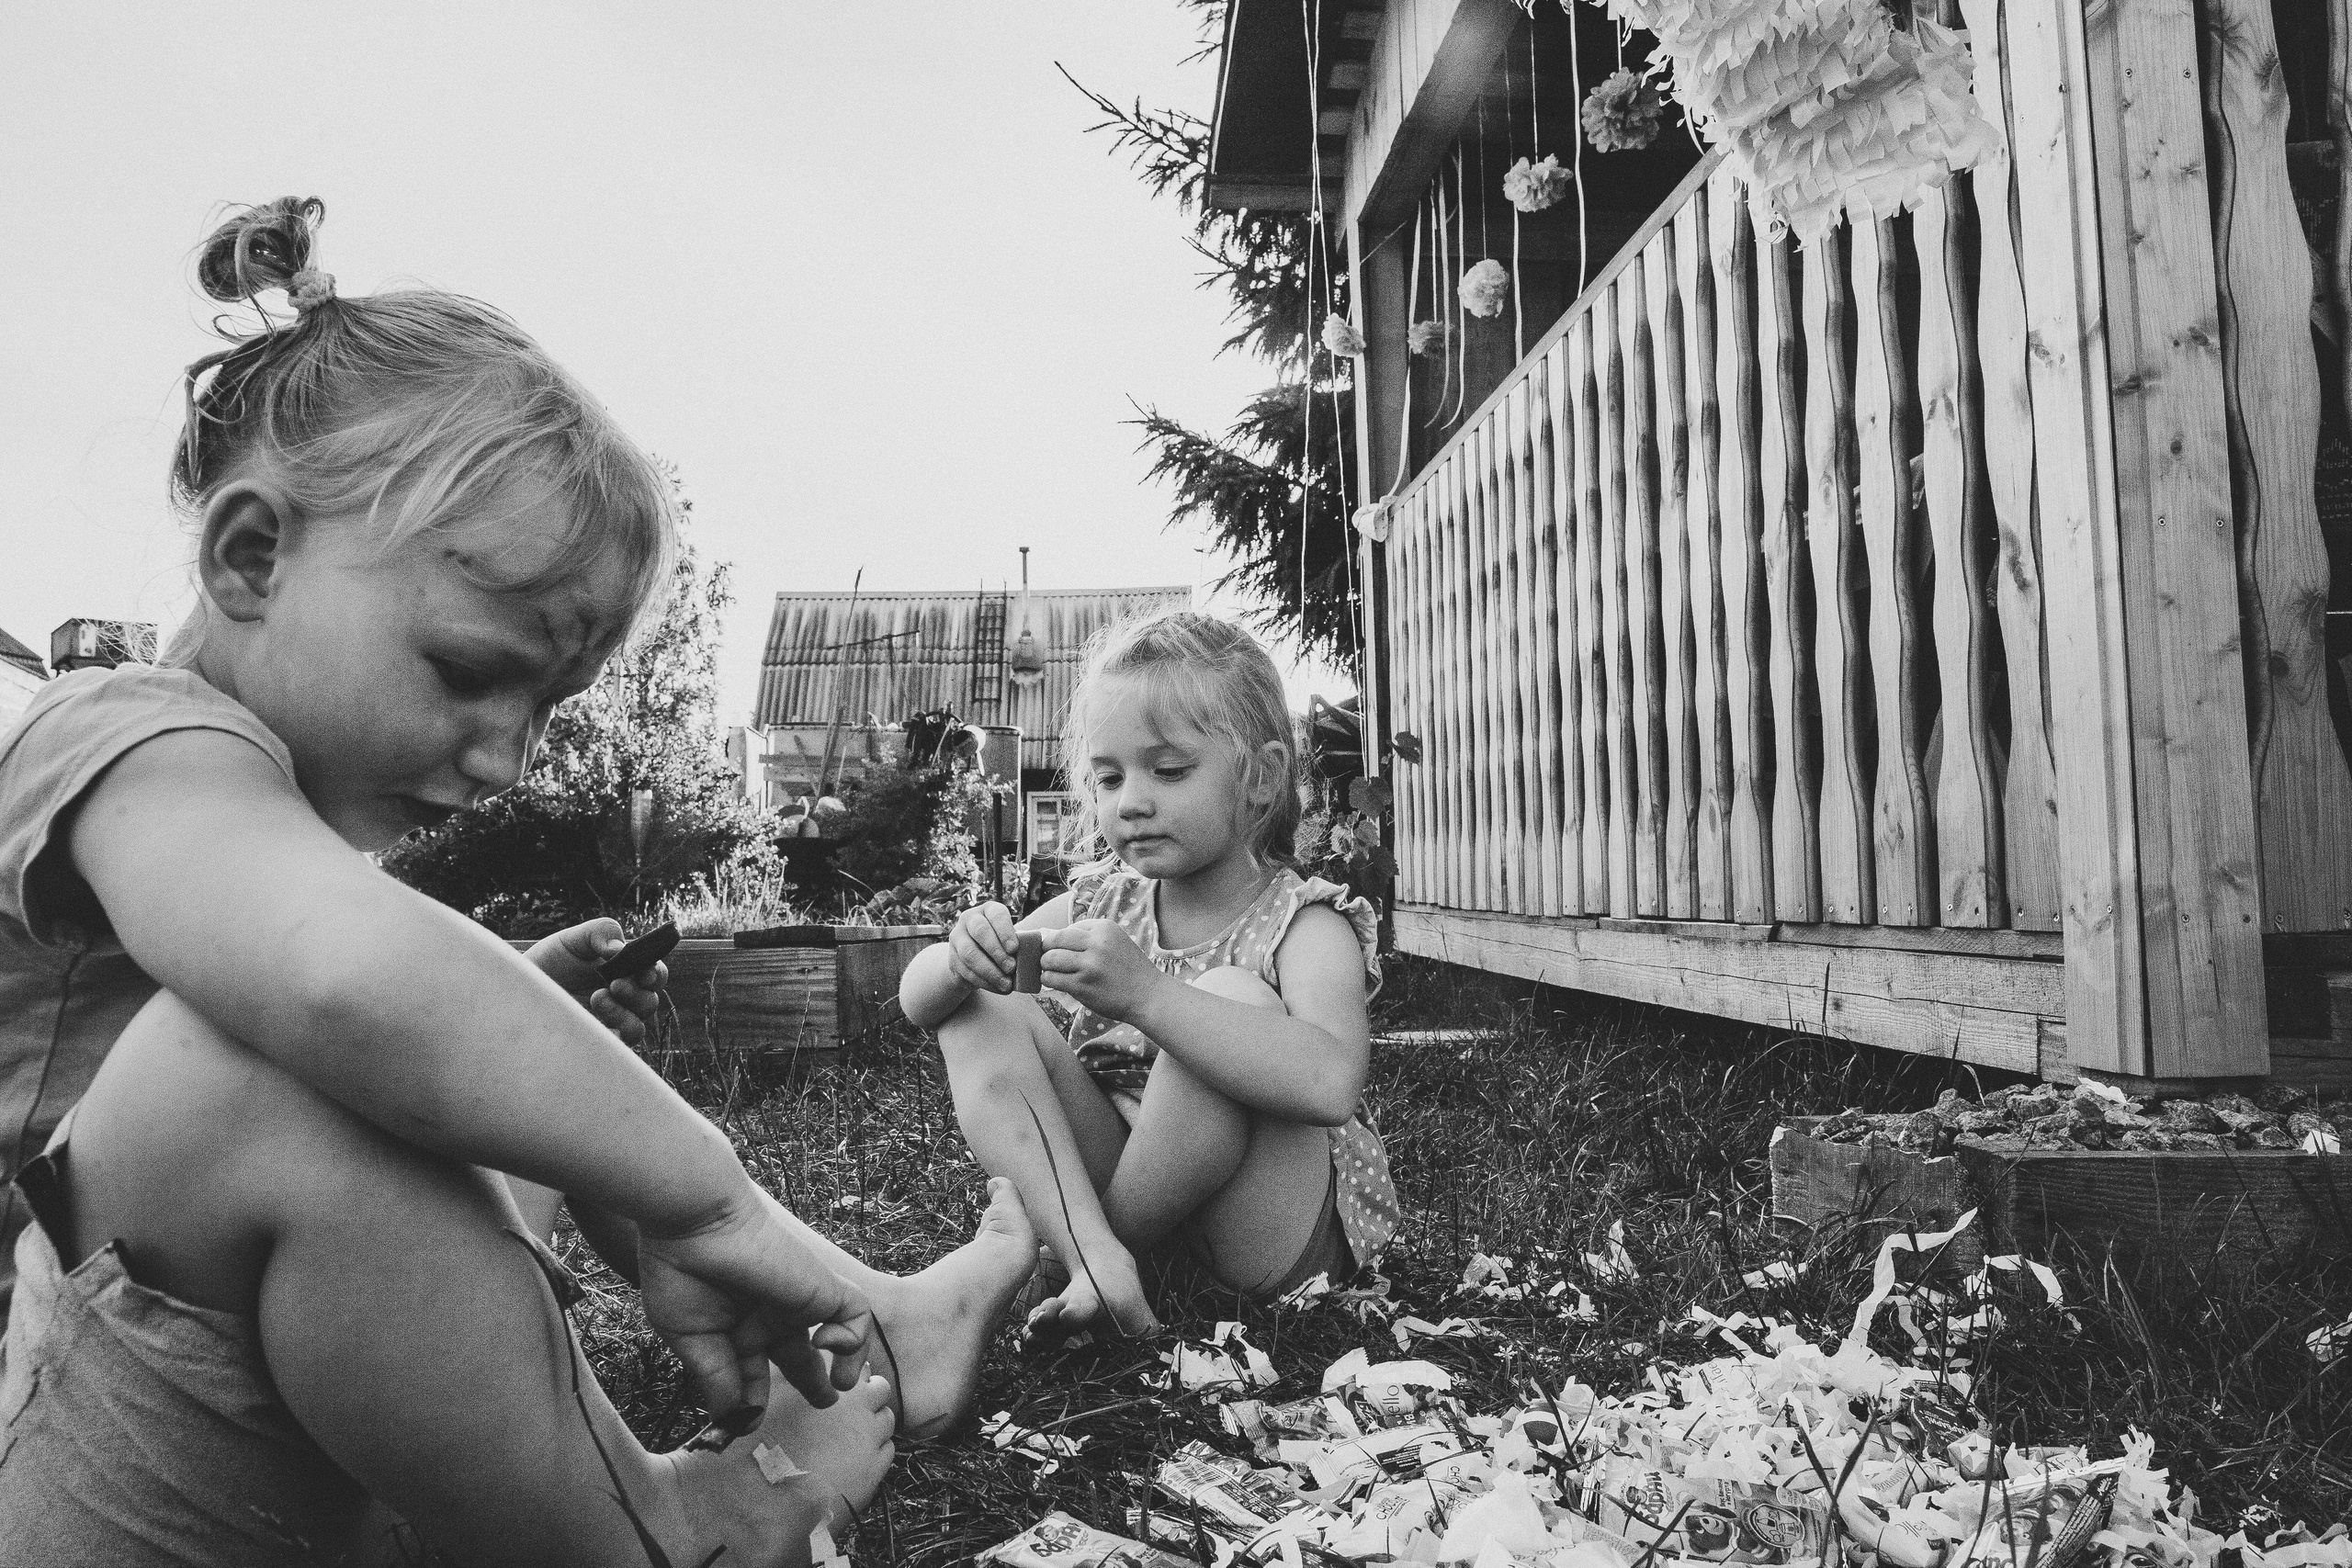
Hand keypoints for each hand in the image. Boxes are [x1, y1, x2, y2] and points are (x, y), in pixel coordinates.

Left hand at [526, 917, 667, 1045]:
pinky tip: (595, 1024)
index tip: (645, 972)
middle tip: (614, 984)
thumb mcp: (574, 939)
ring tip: (597, 999)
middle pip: (650, 1002)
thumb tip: (620, 948)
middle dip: (637, 993)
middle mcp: (624, 999)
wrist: (521, 988)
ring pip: (637, 1027)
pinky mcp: (596, 1041)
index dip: (656, 973)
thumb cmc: (551, 961)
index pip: (655, 975)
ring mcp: (610, 1022)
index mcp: (626, 972)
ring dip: (624, 1015)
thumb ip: (601, 932)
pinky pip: (615, 1047)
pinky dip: (612, 1036)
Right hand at [635, 1186, 875, 1422]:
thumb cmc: (680, 1273)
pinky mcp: (820, 1288)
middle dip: (811, 1381)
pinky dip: (852, 1340)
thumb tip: (735, 1419)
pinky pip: (855, 1316)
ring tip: (838, 1388)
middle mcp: (769, 1312)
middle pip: (797, 1354)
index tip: (744, 1424)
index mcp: (735, 1322)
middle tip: (823, 1403)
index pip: (754, 1368)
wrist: (694, 1222)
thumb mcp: (693, 1339)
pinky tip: (822, 1346)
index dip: (751, 1398)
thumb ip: (718, 1379)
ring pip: (833, 1334)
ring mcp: (797, 1300)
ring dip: (841, 1363)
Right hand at [946, 901, 1018, 994]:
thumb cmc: (1001, 946)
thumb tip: (1033, 958)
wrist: (974, 960)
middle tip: (1011, 967)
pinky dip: (984, 982)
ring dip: (990, 971)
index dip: (1005, 932)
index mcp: (988, 910)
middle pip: (980, 932)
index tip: (1015, 949)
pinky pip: (966, 971)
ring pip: (970, 954)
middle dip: (997, 952)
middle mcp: (970, 919)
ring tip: (1006, 983)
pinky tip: (997, 988)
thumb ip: (1019, 944)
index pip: (996, 915)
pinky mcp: (952, 957)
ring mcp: (957, 937)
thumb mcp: (1009, 939)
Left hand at [1039, 919, 1163, 1021]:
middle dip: (1047, 949)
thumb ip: (1088, 937)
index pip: (1069, 928)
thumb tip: (1049, 936)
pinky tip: (1056, 982)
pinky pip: (1052, 978)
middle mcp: (1096, 943)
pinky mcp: (1082, 985)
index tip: (1066, 951)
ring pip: (1050, 959)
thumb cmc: (1129, 970)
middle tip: (1050, 959)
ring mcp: (1089, 965)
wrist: (1149, 996)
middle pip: (1054, 940)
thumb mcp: (1114, 942)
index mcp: (1104, 928)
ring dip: (1046, 965)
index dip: (1062, 940)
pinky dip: (1049, 979)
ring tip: (1053, 971)